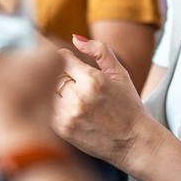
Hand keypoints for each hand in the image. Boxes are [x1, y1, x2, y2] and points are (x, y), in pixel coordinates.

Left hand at [51, 35, 155, 171]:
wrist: (134, 142)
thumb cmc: (128, 106)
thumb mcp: (120, 73)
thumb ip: (99, 50)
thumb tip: (74, 37)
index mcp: (92, 79)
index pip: (61, 58)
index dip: (66, 60)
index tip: (72, 65)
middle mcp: (78, 97)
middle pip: (52, 75)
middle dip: (61, 77)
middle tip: (76, 85)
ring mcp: (68, 115)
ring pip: (48, 92)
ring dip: (56, 93)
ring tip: (76, 100)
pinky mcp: (62, 130)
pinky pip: (46, 110)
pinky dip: (55, 108)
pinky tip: (72, 112)